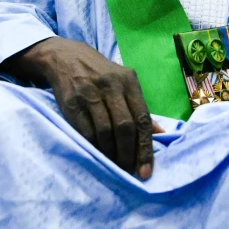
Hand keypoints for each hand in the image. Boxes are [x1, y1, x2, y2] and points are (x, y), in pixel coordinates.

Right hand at [1, 36, 155, 178]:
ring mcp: (89, 92)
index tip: (145, 171)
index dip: (145, 148)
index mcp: (129, 81)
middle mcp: (111, 85)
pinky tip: (97, 153)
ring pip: (105, 131)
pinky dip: (93, 147)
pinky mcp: (71, 102)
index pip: (142, 119)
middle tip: (127, 170)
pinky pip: (85, 131)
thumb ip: (140, 108)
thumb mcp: (123, 83)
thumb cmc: (101, 75)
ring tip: (113, 165)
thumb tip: (162, 134)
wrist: (65, 56)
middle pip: (124, 127)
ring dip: (110, 153)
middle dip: (128, 154)